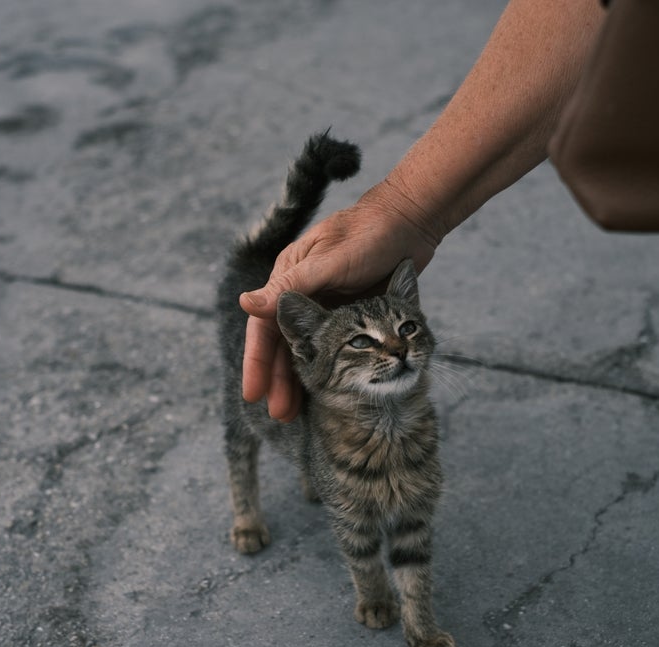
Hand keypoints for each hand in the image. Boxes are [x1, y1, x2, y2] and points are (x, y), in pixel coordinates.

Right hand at [239, 186, 441, 420]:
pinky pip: (333, 347)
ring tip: (299, 412)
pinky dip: (326, 369)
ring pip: (307, 349)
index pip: (265, 326)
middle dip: (279, 380)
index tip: (254, 395)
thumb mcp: (330, 262)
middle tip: (281, 414)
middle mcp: (305, 292)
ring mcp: (329, 303)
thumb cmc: (370, 234)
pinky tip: (327, 392)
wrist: (413, 220)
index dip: (258, 362)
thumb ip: (292, 287)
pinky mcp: (352, 311)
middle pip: (284, 343)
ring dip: (301, 380)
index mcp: (290, 277)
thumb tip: (246, 303)